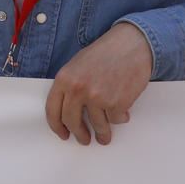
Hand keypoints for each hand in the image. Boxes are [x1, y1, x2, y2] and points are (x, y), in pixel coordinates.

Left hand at [45, 22, 152, 145]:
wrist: (132, 44)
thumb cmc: (106, 52)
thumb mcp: (78, 65)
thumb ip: (70, 86)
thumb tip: (68, 112)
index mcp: (64, 79)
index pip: (52, 111)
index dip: (57, 126)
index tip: (63, 134)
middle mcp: (78, 89)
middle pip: (72, 122)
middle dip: (79, 134)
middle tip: (84, 139)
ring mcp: (97, 98)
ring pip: (97, 125)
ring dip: (102, 134)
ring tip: (105, 136)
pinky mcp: (116, 103)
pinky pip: (116, 119)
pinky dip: (120, 118)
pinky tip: (122, 112)